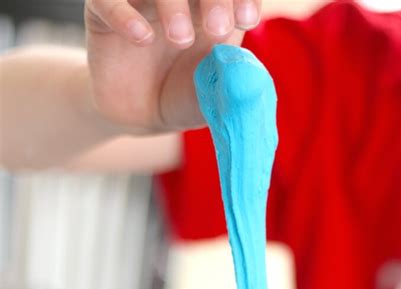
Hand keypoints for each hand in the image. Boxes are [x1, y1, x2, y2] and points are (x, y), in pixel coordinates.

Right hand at [85, 0, 260, 132]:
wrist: (141, 113)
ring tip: (181, 38)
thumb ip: (232, 81)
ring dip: (171, 3)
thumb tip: (245, 74)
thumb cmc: (185, 95)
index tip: (246, 20)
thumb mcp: (214, 93)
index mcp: (213, 1)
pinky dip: (124, 14)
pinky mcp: (102, 10)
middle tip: (217, 27)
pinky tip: (142, 38)